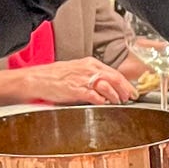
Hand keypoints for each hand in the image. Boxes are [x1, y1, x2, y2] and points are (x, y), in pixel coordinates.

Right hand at [20, 57, 136, 105]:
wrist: (37, 79)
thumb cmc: (53, 77)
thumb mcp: (76, 71)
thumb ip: (90, 76)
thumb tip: (104, 85)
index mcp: (89, 63)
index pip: (114, 72)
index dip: (125, 82)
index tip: (131, 90)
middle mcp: (88, 69)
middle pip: (115, 78)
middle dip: (125, 89)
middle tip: (130, 97)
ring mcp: (83, 79)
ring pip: (108, 87)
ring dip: (116, 96)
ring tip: (118, 102)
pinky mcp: (76, 90)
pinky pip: (95, 96)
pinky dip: (102, 101)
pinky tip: (104, 104)